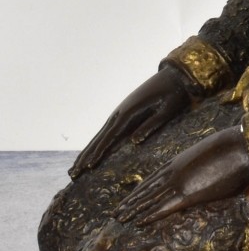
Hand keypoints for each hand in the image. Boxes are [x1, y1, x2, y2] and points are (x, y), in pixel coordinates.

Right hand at [70, 67, 191, 177]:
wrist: (173, 76)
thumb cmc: (174, 93)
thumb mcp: (167, 110)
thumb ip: (151, 125)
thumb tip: (133, 142)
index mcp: (129, 112)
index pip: (110, 136)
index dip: (99, 152)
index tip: (88, 167)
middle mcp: (120, 111)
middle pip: (99, 137)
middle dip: (86, 155)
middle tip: (73, 174)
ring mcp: (120, 111)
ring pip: (100, 134)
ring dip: (87, 150)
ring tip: (75, 167)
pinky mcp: (124, 111)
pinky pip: (107, 129)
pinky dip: (97, 142)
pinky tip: (92, 150)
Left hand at [114, 127, 248, 225]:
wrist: (243, 144)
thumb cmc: (238, 148)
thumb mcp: (220, 155)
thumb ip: (214, 166)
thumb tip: (215, 174)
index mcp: (182, 159)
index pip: (155, 176)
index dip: (142, 187)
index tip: (132, 194)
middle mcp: (176, 170)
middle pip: (148, 187)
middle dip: (132, 200)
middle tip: (117, 211)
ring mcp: (181, 182)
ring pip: (150, 198)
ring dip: (134, 209)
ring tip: (119, 218)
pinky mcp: (189, 194)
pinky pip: (164, 207)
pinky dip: (150, 215)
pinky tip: (138, 222)